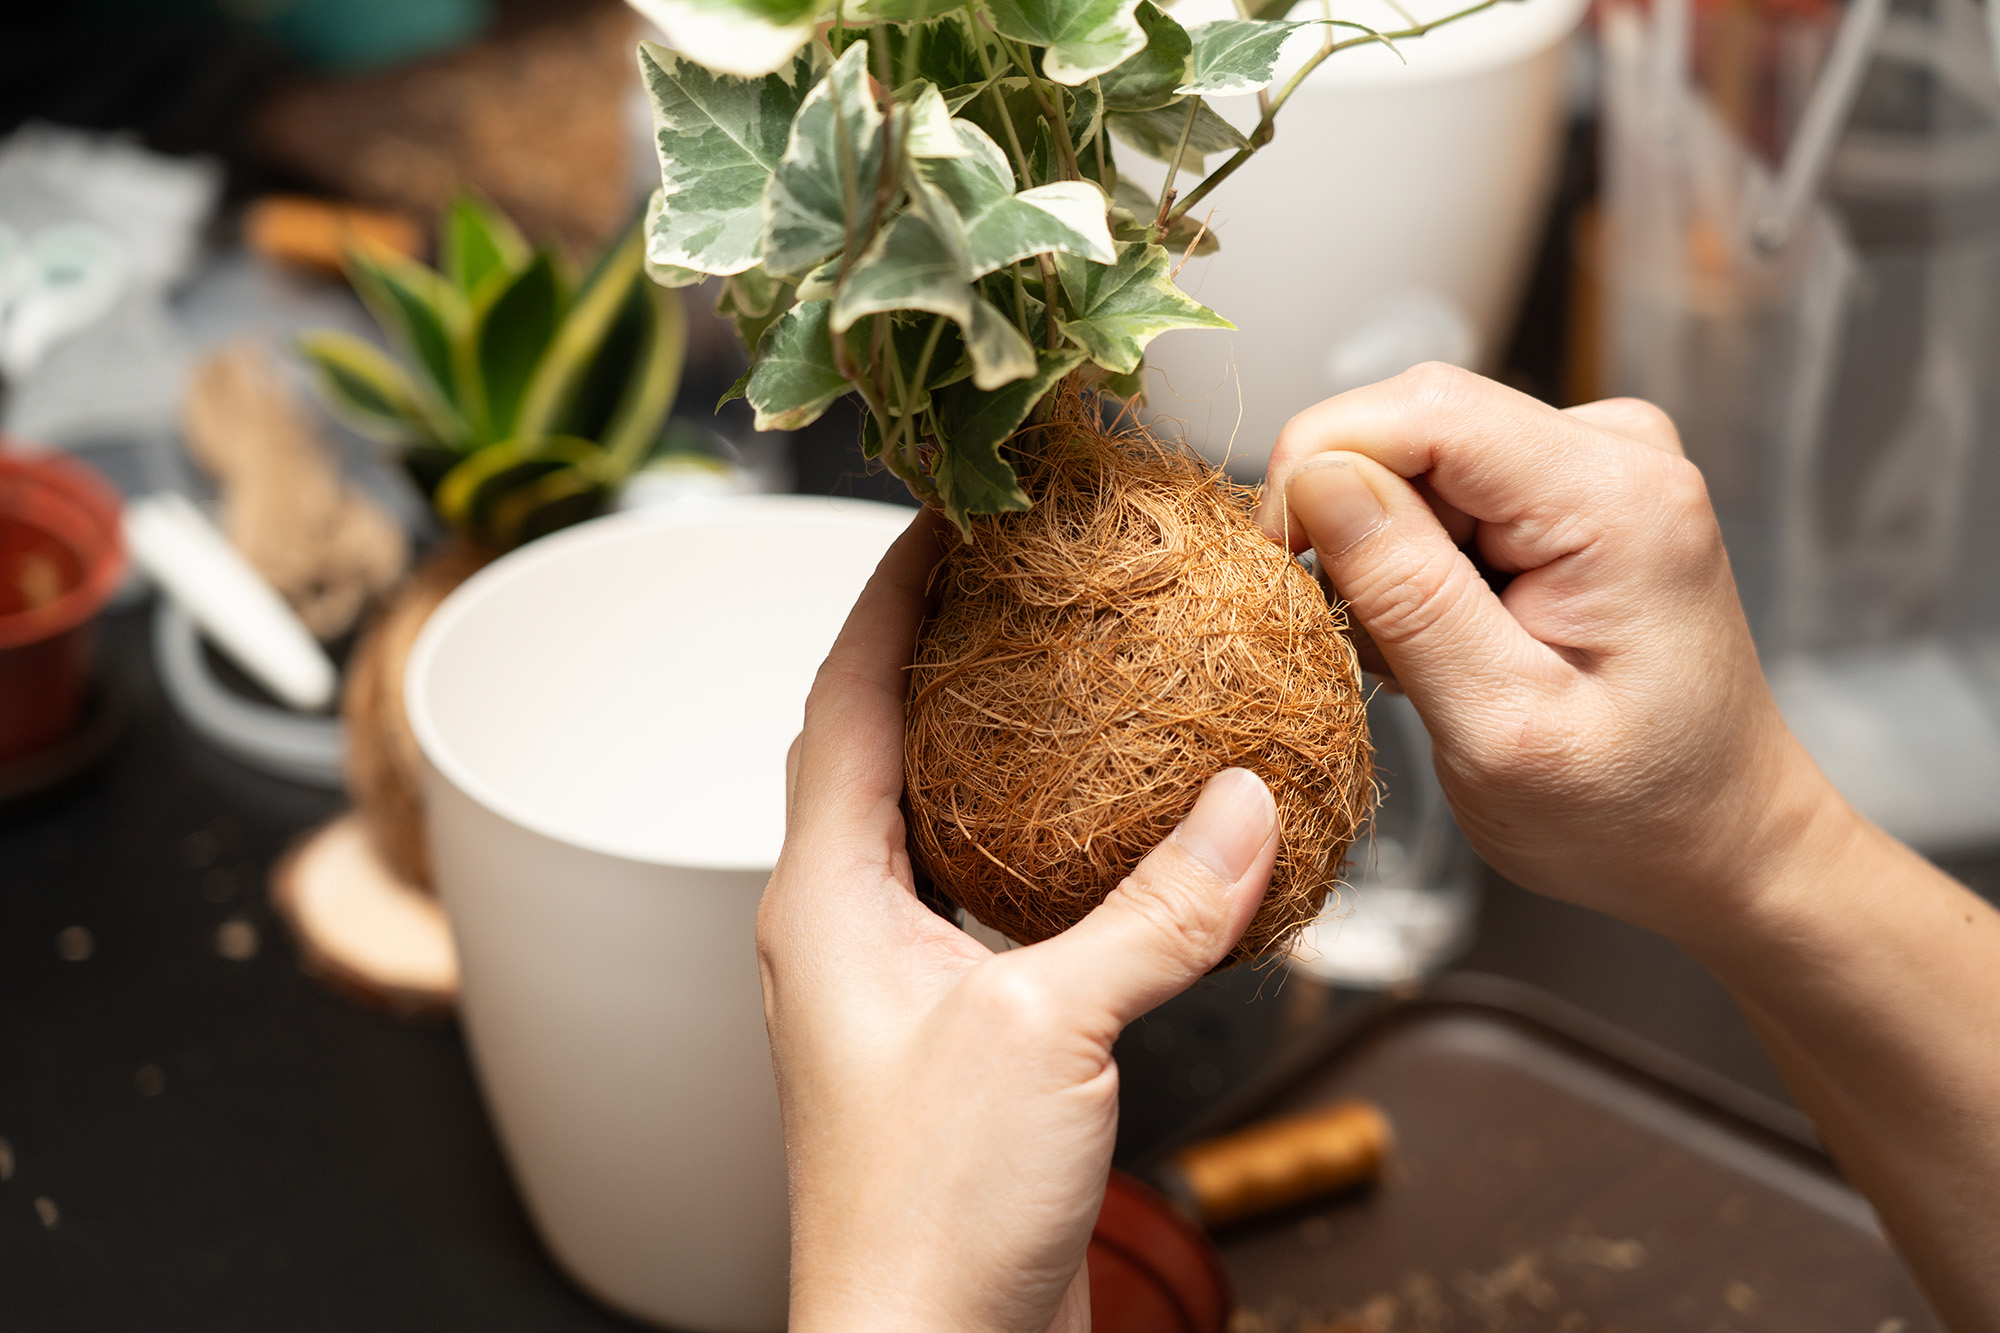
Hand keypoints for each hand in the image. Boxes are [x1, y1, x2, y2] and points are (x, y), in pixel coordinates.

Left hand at [759, 514, 1280, 1332]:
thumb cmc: (930, 1216)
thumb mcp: (1050, 1033)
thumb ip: (1153, 914)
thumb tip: (1241, 808)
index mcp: (822, 897)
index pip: (840, 698)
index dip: (887, 595)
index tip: (945, 515)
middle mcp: (843, 926)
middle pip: (879, 744)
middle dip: (943, 654)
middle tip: (1024, 579)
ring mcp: (895, 981)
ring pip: (938, 821)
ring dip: (998, 748)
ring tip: (1076, 680)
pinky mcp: (954, 1033)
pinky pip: (997, 900)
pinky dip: (1052, 849)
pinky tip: (1123, 839)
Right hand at [1256, 363, 1835, 939]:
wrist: (1718, 839)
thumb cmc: (1629, 811)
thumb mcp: (1499, 728)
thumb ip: (1409, 596)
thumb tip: (1316, 477)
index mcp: (1615, 499)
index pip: (1417, 411)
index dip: (1317, 471)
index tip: (1284, 574)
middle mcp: (1618, 447)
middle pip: (1411, 425)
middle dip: (1352, 526)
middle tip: (1370, 647)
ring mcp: (1600, 457)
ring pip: (1418, 456)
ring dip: (1384, 554)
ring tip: (1425, 660)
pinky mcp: (1576, 483)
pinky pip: (1447, 484)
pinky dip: (1419, 559)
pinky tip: (1452, 636)